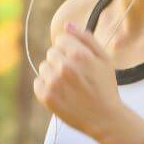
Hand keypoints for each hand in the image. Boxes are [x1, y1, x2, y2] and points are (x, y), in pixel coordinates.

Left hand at [33, 21, 123, 140]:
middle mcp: (65, 67)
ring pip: (44, 67)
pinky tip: (61, 94)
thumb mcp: (104, 59)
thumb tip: (67, 25)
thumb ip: (86, 38)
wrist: (105, 118)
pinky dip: (46, 87)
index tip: (77, 62)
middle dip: (61, 61)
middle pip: (51, 53)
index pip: (60, 40)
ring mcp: (54, 82)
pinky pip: (38, 83)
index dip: (69, 50)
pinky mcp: (47, 97)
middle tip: (75, 76)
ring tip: (68, 86)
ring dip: (53, 74)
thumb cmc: (105, 87)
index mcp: (79, 54)